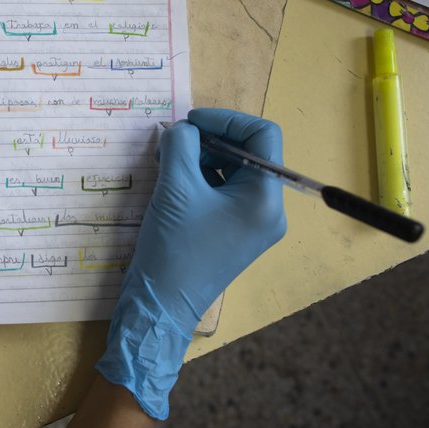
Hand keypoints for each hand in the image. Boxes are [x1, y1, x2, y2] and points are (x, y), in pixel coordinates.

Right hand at [97, 109, 286, 419]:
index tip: (190, 121)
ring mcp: (252, 226)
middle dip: (211, 141)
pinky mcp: (233, 235)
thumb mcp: (174, 188)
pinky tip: (172, 182)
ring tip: (169, 161)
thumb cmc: (173, 248)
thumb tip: (183, 130)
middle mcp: (268, 211)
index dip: (227, 120)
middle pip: (249, 154)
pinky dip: (200, 180)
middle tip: (174, 141)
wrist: (160, 307)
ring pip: (234, 173)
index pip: (262, 136)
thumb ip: (181, 146)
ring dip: (202, 159)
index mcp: (265, 198)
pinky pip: (223, 194)